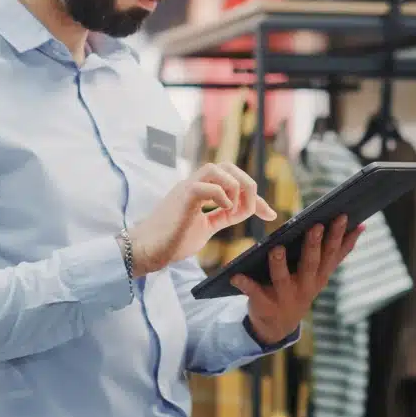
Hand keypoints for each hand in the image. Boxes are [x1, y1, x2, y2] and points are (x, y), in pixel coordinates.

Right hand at [128, 163, 277, 275]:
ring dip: (235, 188)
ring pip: (217, 168)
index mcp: (200, 190)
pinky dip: (222, 197)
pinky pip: (207, 186)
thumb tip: (244, 212)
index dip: (254, 196)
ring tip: (234, 211)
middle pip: (227, 166)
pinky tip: (224, 212)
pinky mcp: (183, 197)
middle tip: (253, 210)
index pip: (232, 180)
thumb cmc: (172, 241)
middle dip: (247, 185)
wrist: (146, 250)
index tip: (269, 213)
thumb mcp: (206, 228)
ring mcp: (187, 188)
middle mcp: (194, 183)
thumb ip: (222, 216)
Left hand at [232, 215, 362, 345]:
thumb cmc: (300, 288)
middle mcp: (305, 287)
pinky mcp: (264, 304)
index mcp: (320, 276)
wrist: (278, 326)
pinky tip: (235, 275)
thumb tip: (361, 226)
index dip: (338, 236)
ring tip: (276, 248)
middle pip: (311, 264)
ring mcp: (285, 297)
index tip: (342, 216)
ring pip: (282, 278)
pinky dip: (244, 284)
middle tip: (315, 226)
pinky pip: (253, 292)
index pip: (332, 254)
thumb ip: (338, 252)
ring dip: (279, 264)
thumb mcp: (321, 273)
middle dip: (314, 245)